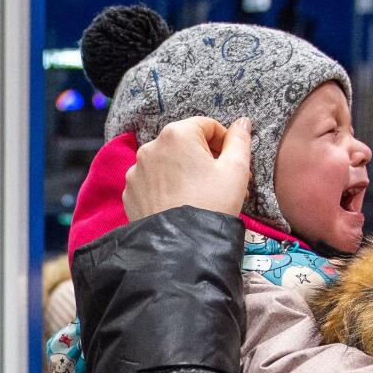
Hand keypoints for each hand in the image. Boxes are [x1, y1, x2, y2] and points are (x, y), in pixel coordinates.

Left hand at [123, 117, 252, 220]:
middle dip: (205, 159)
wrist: (180, 250)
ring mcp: (136, 171)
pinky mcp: (130, 192)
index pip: (206, 126)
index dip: (224, 142)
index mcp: (177, 134)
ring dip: (185, 173)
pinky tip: (180, 205)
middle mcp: (150, 147)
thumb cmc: (211, 205)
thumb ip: (240, 140)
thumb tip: (242, 123)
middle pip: (185, 144)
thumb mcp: (236, 170)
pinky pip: (153, 183)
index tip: (233, 163)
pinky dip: (167, 188)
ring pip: (168, 163)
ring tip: (201, 197)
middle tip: (222, 183)